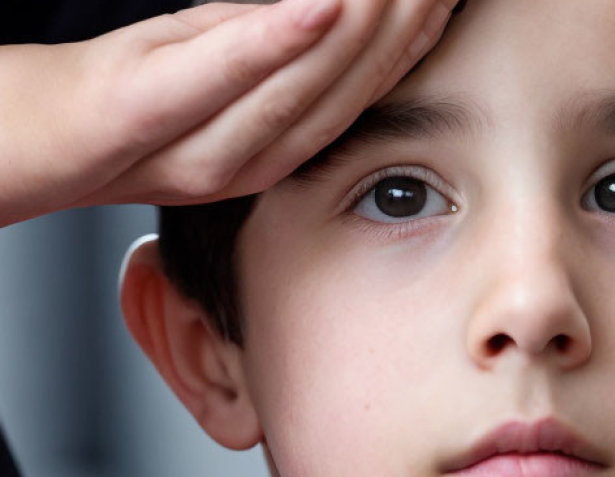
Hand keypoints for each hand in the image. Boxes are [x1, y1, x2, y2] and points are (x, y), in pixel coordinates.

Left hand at [0, 0, 456, 225]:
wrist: (33, 142)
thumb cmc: (124, 102)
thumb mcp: (214, 74)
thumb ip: (271, 54)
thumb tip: (337, 18)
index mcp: (274, 147)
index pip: (362, 89)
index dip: (412, 42)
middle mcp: (252, 158)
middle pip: (345, 88)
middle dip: (401, 27)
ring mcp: (200, 147)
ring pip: (303, 87)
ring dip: (362, 28)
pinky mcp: (142, 114)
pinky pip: (221, 77)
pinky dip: (274, 41)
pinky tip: (321, 5)